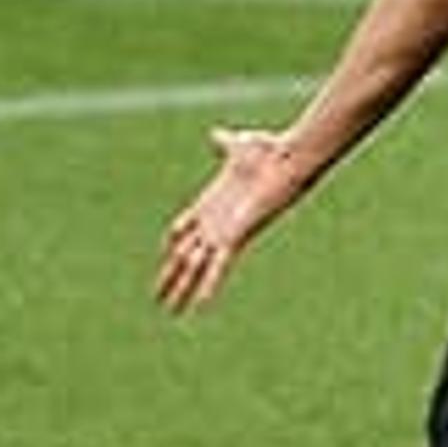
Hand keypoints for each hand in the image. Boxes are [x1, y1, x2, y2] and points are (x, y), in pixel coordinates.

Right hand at [155, 127, 293, 313]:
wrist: (289, 160)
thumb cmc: (269, 152)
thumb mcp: (238, 147)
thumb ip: (225, 144)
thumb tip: (216, 135)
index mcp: (213, 203)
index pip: (187, 228)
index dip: (174, 240)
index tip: (165, 253)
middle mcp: (217, 223)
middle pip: (186, 255)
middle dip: (171, 276)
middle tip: (158, 298)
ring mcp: (224, 232)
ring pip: (196, 267)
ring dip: (181, 289)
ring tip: (169, 311)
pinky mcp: (236, 237)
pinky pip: (218, 267)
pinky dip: (208, 286)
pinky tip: (200, 307)